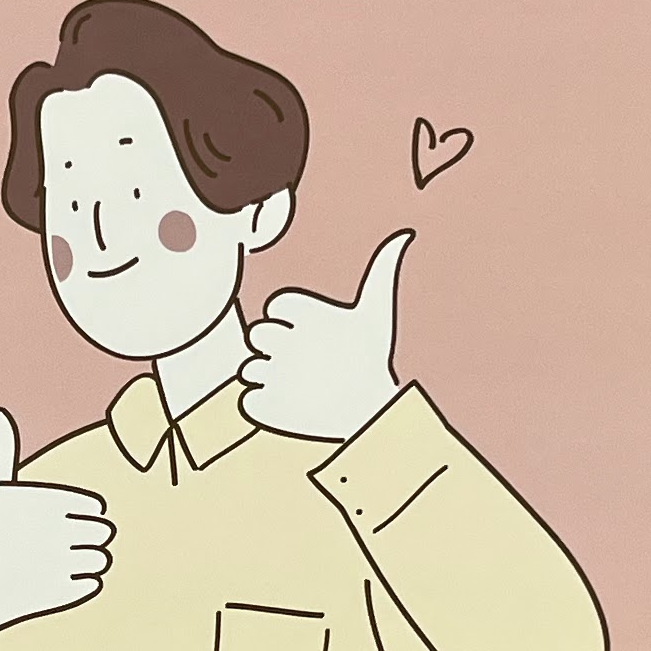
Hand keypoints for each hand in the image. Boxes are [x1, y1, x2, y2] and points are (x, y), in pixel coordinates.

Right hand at [0, 407, 111, 647]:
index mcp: (51, 500)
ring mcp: (64, 562)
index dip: (79, 516)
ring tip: (57, 563)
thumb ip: (2, 448)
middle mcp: (61, 530)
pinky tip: (54, 582)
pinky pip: (94, 584)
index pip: (96, 508)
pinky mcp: (65, 592)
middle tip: (57, 546)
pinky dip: (80, 584)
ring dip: (86, 561)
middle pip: (104, 533)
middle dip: (87, 539)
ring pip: (102, 559)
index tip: (54, 523)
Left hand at [241, 229, 410, 442]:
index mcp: (306, 313)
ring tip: (302, 386)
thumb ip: (381, 271)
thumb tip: (403, 234)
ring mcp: (274, 374)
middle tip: (308, 364)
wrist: (371, 415)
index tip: (318, 336)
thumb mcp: (377, 313)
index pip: (277, 306)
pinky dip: (263, 404)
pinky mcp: (266, 405)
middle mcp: (286, 340)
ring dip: (269, 377)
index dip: (294, 321)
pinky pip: (246, 400)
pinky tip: (291, 404)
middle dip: (277, 348)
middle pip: (258, 335)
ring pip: (249, 369)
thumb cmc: (372, 359)